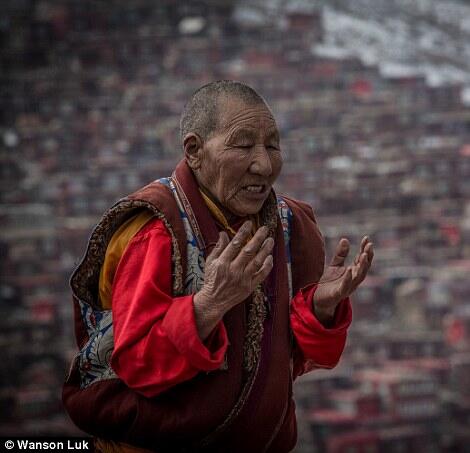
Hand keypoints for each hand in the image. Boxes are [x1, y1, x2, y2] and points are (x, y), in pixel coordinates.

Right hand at [194, 221, 273, 339]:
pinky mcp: (250, 287)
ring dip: (265, 250)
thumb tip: (223, 233)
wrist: (214, 301)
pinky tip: (270, 257)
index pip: (234, 244)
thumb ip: (218, 247)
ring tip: (271, 240)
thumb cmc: (211, 279)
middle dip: (258, 238)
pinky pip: (261, 275)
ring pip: (257, 262)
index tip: (249, 223)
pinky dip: (267, 266)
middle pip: (248, 251)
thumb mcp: (210, 262)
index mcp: (222, 263)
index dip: (242, 232)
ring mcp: (243, 279)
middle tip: (265, 228)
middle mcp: (233, 270)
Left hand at [313, 236, 373, 324]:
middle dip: (367, 256)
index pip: (362, 259)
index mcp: (353, 272)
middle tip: (369, 245)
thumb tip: (345, 239)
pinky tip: (349, 269)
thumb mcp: (334, 265)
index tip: (366, 238)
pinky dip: (348, 278)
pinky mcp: (339, 293)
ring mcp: (348, 287)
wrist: (318, 298)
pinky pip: (346, 285)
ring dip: (362, 266)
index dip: (365, 249)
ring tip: (364, 254)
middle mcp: (354, 280)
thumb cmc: (329, 282)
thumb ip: (340, 254)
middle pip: (364, 267)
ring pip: (359, 277)